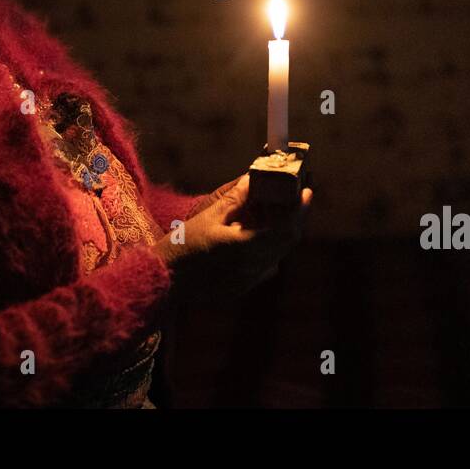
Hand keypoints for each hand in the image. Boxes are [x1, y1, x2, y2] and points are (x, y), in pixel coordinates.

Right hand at [151, 174, 312, 300]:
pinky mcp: (242, 288)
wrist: (163, 279)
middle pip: (286, 242)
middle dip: (292, 218)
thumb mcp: (209, 217)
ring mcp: (249, 281)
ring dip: (278, 233)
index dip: (300, 210)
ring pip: (276, 254)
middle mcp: (253, 268)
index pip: (287, 229)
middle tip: (292, 197)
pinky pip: (264, 265)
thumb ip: (236, 199)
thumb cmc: (182, 245)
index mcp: (246, 248)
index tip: (306, 192)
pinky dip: (265, 247)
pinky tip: (251, 234)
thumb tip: (253, 180)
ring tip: (268, 213)